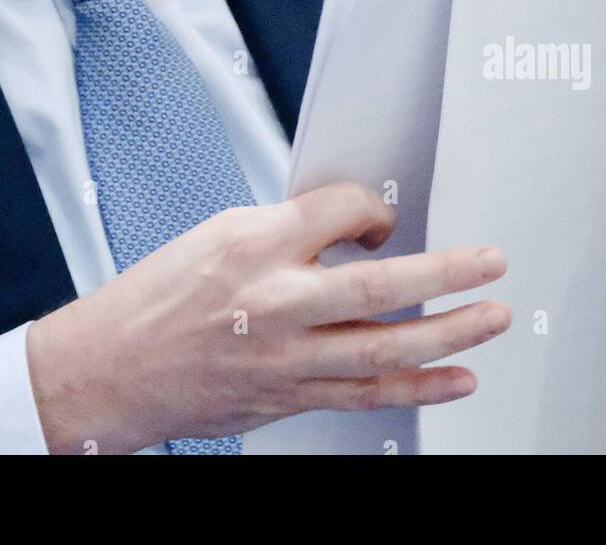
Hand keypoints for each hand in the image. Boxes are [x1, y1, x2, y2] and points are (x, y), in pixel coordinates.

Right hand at [27, 181, 510, 452]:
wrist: (112, 368)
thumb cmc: (158, 297)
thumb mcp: (217, 234)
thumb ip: (285, 233)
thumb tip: (346, 230)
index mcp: (253, 243)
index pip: (340, 210)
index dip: (375, 208)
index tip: (383, 216)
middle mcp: (274, 300)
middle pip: (380, 286)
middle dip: (447, 273)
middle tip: (491, 262)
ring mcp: (284, 357)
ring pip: (385, 349)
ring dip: (450, 334)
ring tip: (493, 317)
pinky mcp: (287, 396)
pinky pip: (365, 396)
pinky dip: (418, 389)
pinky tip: (457, 378)